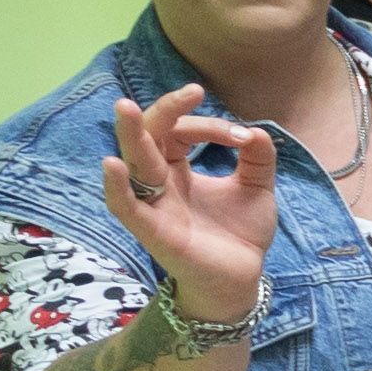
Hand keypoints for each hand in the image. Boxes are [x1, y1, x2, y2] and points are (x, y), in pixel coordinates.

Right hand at [103, 85, 276, 320]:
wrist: (242, 278)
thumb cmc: (240, 234)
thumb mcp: (256, 188)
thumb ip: (258, 159)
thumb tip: (258, 131)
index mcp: (178, 170)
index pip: (179, 133)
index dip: (209, 127)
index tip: (242, 136)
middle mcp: (160, 184)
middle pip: (150, 139)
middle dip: (164, 112)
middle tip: (191, 92)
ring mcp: (153, 206)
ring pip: (133, 165)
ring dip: (130, 136)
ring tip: (127, 108)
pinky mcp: (153, 232)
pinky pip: (126, 208)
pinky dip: (117, 187)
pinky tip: (113, 164)